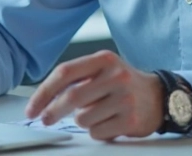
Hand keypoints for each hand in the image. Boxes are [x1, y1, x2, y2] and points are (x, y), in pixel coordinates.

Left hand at [24, 50, 162, 140]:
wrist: (159, 97)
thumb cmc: (122, 84)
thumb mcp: (103, 69)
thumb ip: (77, 78)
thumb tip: (43, 100)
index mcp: (104, 59)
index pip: (65, 73)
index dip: (44, 92)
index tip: (32, 108)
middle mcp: (116, 75)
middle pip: (71, 97)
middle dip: (53, 111)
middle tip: (45, 119)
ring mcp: (125, 98)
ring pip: (83, 118)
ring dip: (82, 121)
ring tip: (98, 114)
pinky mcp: (130, 120)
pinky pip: (97, 132)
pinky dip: (97, 132)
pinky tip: (109, 122)